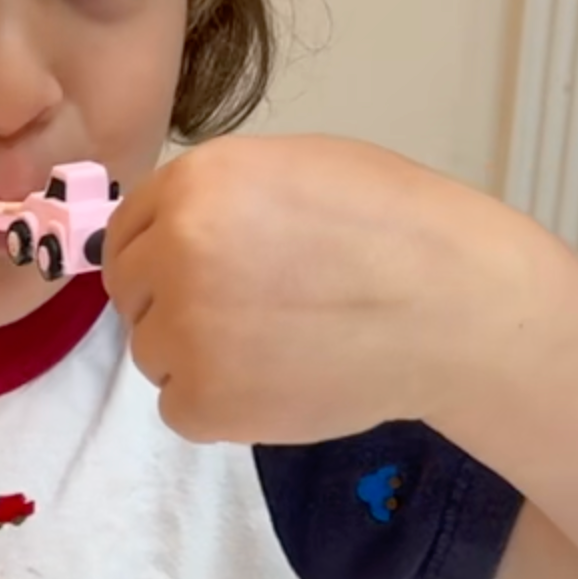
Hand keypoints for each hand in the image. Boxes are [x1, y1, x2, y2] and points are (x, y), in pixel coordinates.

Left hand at [103, 133, 489, 444]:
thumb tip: (164, 233)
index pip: (125, 233)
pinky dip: (218, 406)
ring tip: (277, 347)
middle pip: (133, 296)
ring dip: (197, 358)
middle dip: (172, 306)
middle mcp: (172, 253)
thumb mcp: (294, 170)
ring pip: (153, 356)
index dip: (155, 257)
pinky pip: (180, 408)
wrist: (451, 309)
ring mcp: (182, 332)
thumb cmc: (393, 227)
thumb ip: (216, 198)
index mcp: (193, 185)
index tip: (188, 276)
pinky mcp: (202, 403)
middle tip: (246, 316)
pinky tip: (278, 382)